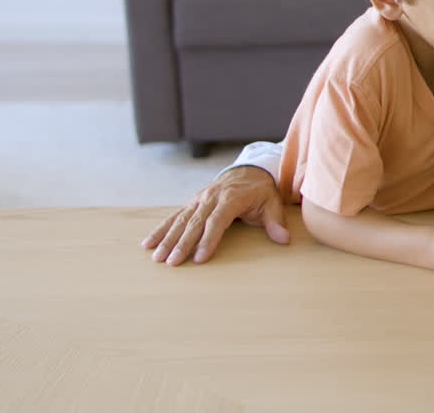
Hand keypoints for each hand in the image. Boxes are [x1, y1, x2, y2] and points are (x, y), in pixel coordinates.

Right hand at [141, 166, 289, 264]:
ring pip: (180, 220)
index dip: (208, 239)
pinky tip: (148, 243)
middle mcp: (211, 197)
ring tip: (157, 257)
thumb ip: (275, 222)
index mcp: (231, 197)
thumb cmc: (261, 192)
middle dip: (182, 244)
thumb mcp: (272, 204)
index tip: (199, 258)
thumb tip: (284, 240)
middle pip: (195, 222)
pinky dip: (161, 230)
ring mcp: (199, 199)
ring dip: (167, 239)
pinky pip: (174, 216)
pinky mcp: (192, 202)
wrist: (249, 171)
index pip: (217, 220)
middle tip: (172, 263)